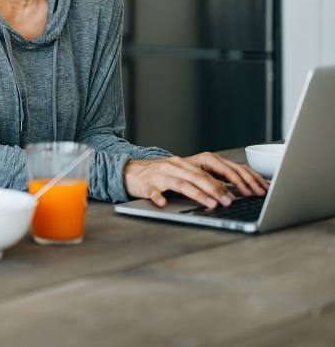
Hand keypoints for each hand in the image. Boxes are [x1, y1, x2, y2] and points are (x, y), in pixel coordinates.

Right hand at [124, 152, 268, 207]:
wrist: (127, 172)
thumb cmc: (156, 175)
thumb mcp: (179, 174)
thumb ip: (199, 180)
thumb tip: (226, 192)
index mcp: (183, 164)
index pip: (209, 171)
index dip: (226, 181)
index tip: (240, 193)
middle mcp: (173, 166)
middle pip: (198, 177)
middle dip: (216, 189)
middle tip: (229, 201)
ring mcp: (159, 175)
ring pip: (181, 184)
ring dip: (197, 194)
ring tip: (210, 204)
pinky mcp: (146, 185)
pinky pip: (153, 191)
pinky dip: (158, 197)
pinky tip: (163, 203)